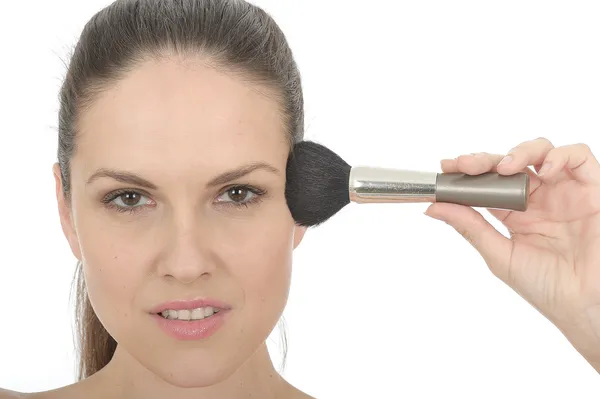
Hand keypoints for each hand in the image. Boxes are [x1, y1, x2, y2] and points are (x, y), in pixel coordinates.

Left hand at [424, 137, 599, 372]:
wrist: (586, 305)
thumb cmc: (547, 288)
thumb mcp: (500, 255)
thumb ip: (470, 227)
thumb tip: (433, 208)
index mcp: (516, 214)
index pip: (488, 183)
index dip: (468, 172)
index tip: (446, 168)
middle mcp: (539, 199)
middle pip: (510, 164)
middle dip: (485, 160)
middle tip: (466, 165)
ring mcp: (565, 192)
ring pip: (541, 152)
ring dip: (520, 152)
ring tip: (506, 167)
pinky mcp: (592, 190)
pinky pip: (580, 157)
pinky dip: (560, 155)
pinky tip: (544, 171)